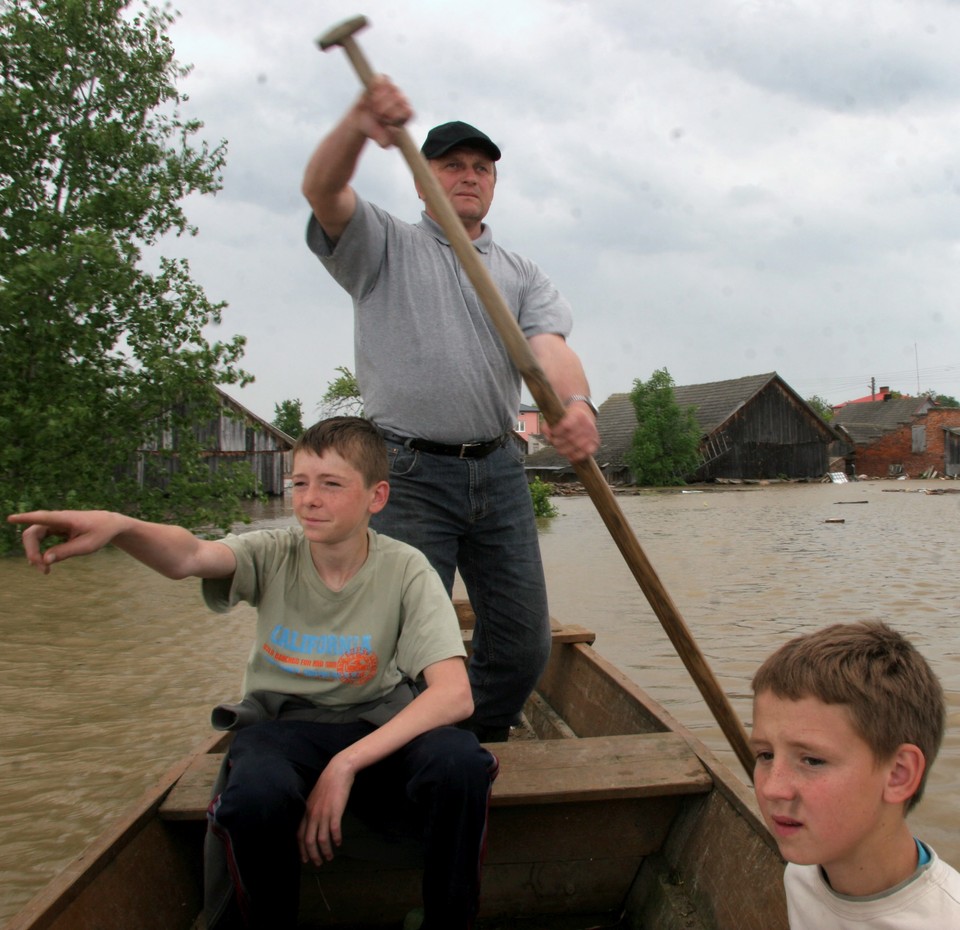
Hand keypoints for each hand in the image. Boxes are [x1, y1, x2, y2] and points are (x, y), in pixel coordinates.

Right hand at [6, 510, 122, 573]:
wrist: (109, 525)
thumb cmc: (100, 533)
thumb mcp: (87, 546)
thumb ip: (66, 552)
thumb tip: (44, 560)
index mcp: (65, 519)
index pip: (42, 517)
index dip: (26, 518)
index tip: (11, 519)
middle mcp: (56, 519)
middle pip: (33, 533)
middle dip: (32, 551)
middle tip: (43, 569)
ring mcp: (54, 524)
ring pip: (34, 537)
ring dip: (35, 553)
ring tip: (44, 571)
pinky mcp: (55, 529)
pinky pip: (40, 539)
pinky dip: (39, 551)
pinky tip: (42, 563)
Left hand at [297, 755, 355, 865]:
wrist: (338, 770)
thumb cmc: (328, 783)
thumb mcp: (315, 798)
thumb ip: (312, 811)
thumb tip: (313, 825)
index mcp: (306, 811)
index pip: (299, 835)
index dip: (301, 849)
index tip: (305, 859)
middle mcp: (312, 814)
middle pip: (309, 841)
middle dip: (313, 855)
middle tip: (318, 863)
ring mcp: (323, 813)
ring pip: (321, 839)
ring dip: (325, 851)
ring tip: (330, 857)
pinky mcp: (335, 811)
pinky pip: (334, 830)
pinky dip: (336, 839)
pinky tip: (339, 843)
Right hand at [357, 75, 412, 147]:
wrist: (361, 120)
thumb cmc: (376, 130)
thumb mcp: (383, 142)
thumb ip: (388, 141)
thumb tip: (393, 129)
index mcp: (407, 113)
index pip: (408, 111)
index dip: (396, 116)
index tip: (387, 122)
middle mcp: (402, 99)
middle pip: (398, 99)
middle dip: (384, 110)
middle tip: (378, 116)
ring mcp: (392, 87)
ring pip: (389, 89)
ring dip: (378, 101)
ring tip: (374, 108)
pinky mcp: (381, 79)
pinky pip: (380, 80)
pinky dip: (374, 89)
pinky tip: (371, 96)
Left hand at [543, 404, 599, 462]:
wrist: (585, 415)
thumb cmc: (568, 417)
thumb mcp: (557, 416)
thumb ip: (548, 426)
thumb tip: (547, 436)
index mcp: (578, 415)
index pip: (566, 425)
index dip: (557, 432)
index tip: (552, 433)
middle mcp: (587, 424)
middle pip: (571, 438)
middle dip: (559, 443)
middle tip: (554, 443)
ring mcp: (592, 433)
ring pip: (577, 446)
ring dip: (565, 450)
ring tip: (559, 449)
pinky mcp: (595, 442)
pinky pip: (587, 452)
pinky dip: (577, 456)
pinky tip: (569, 456)